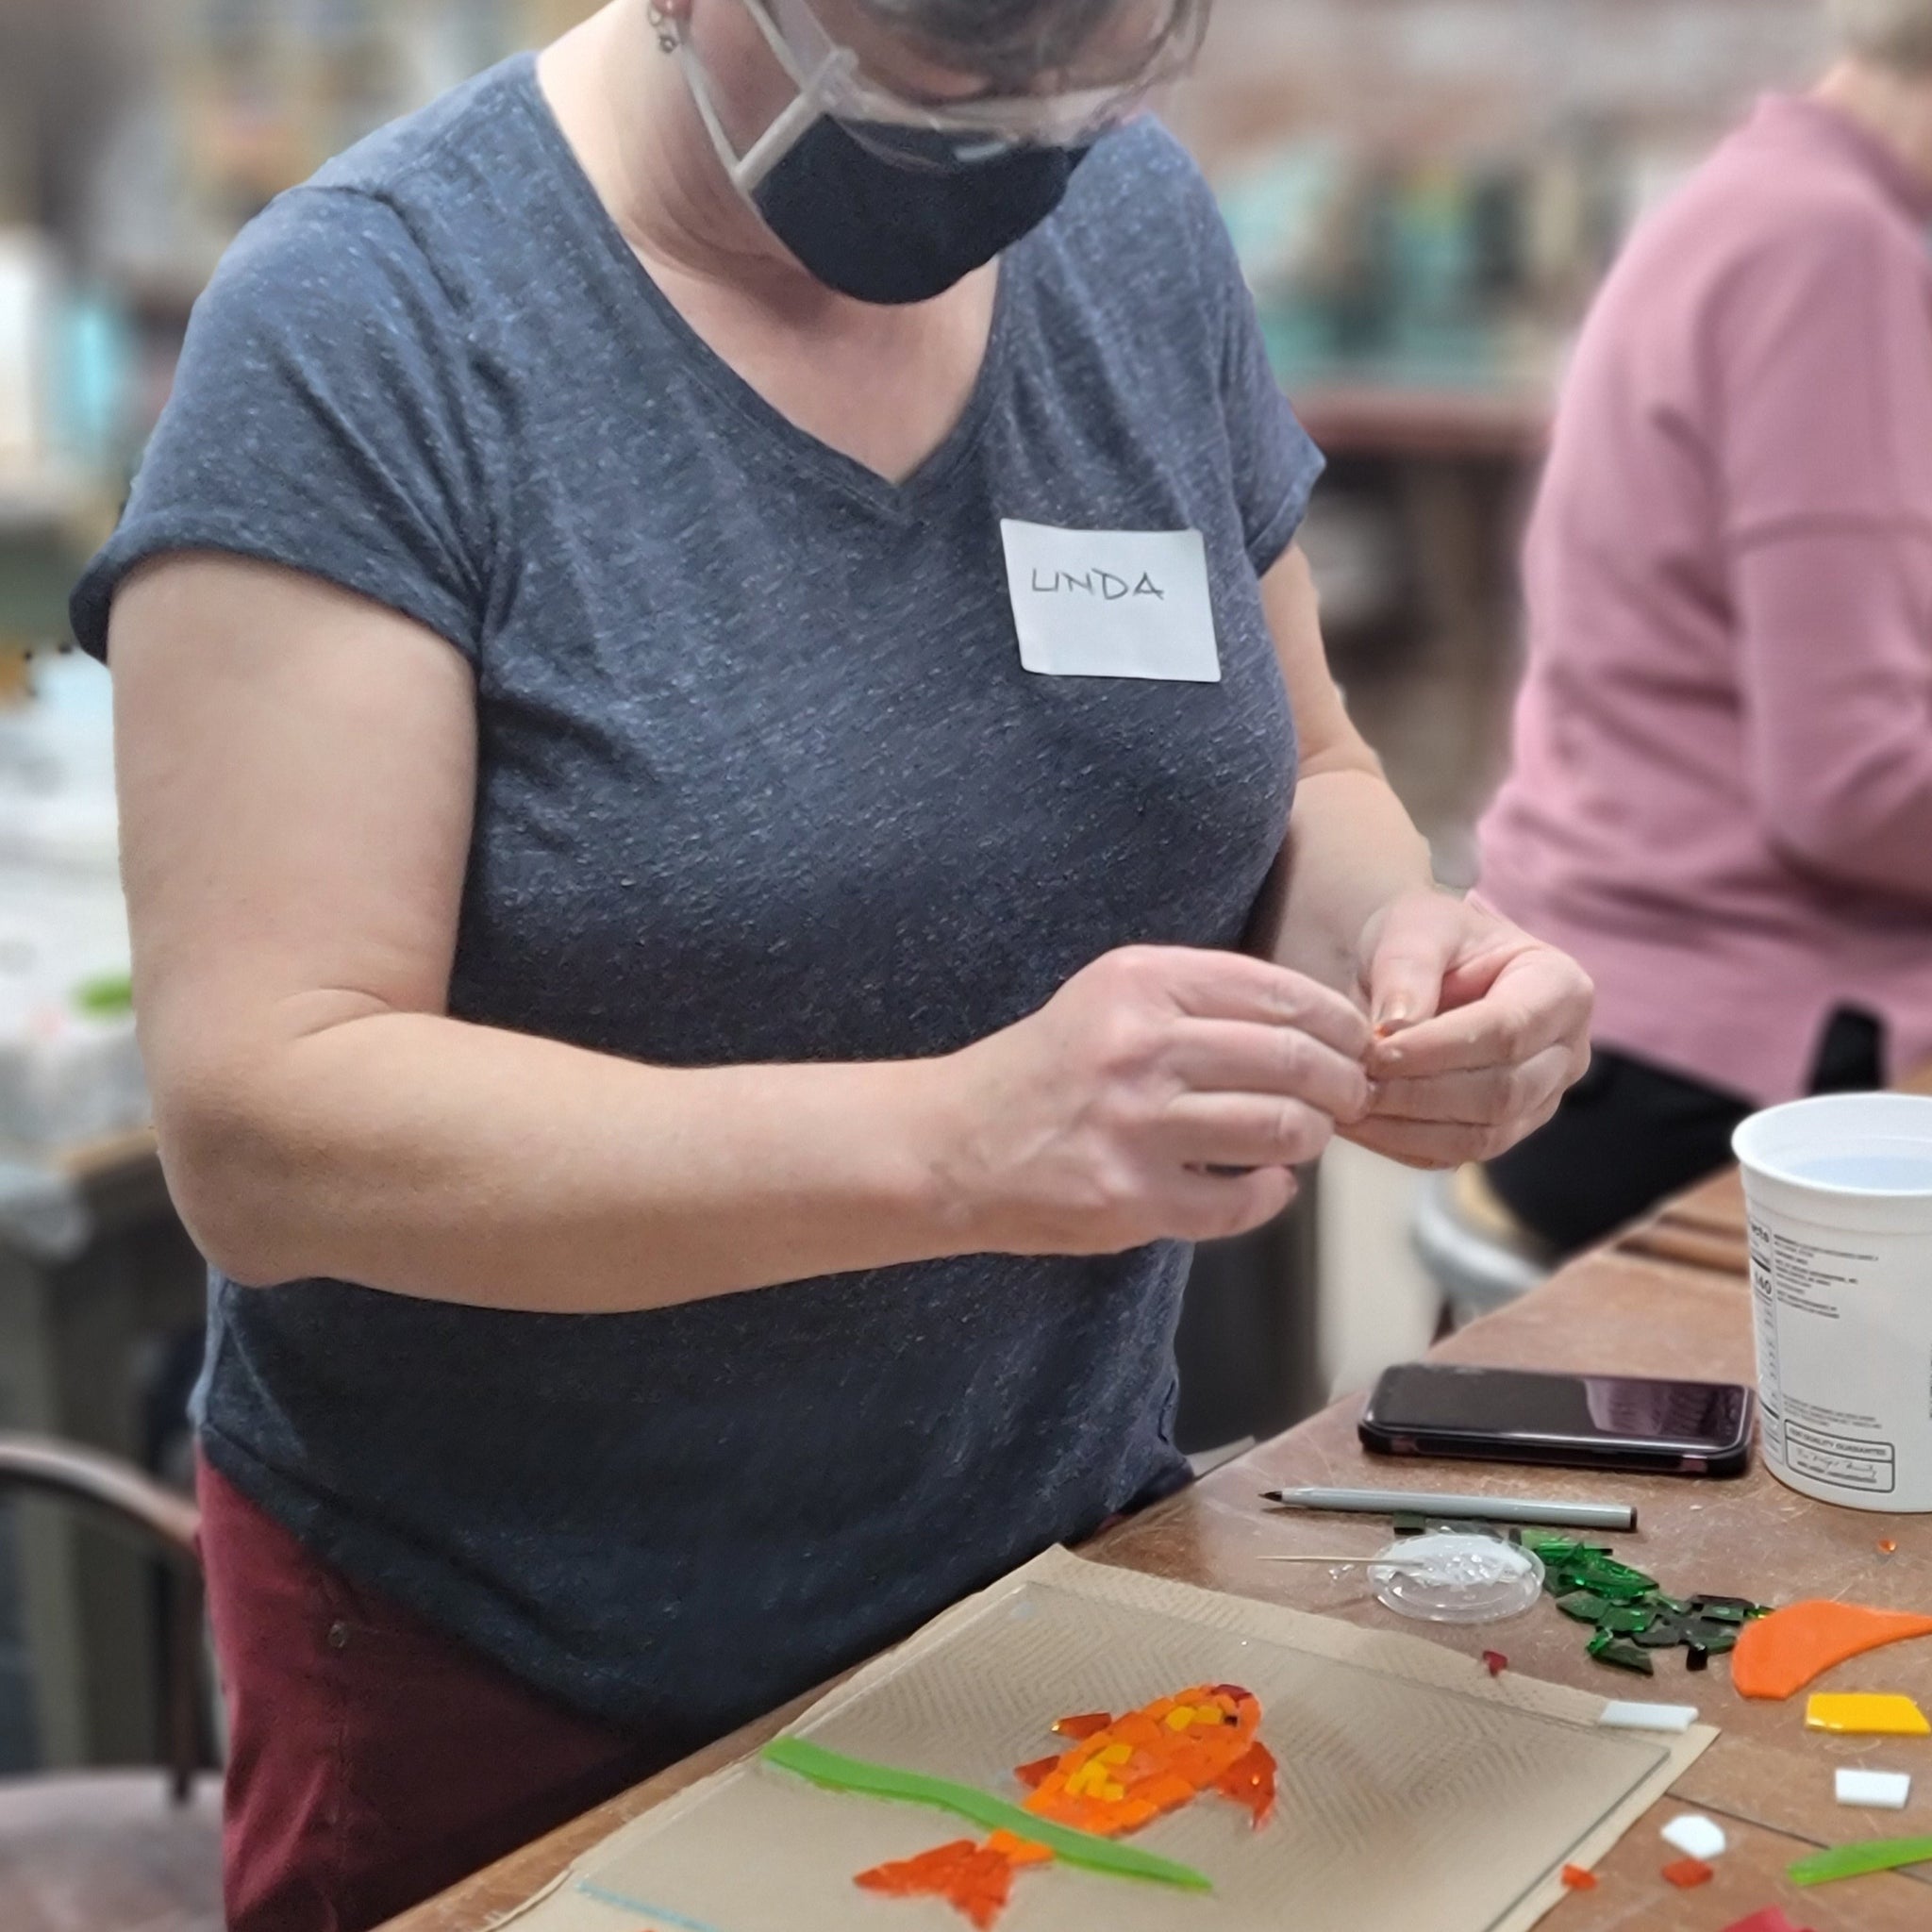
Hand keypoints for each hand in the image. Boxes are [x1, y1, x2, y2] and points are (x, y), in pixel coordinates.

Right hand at [940, 946, 1372, 1253]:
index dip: (1339, 1023)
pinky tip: (1266, 1185)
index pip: (1281, 992)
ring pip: (1279, 1129)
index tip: (1357, 1043)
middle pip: (1294, 1060)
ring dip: (1312, 1138)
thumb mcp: (1111, 997)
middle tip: (1351, 1096)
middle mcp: (1140, 1047)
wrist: (952, 1145)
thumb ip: (1200, 999)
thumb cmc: (1046, 1070)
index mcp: (1140, 982)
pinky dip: (1270, 1196)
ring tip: (1306, 1138)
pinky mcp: (1130, 1198)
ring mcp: (1135, 1126)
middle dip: (1344, 1083)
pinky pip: (1240, 1201)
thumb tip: (1313, 1023)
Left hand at [1347, 891, 1592, 1169]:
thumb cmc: (1425, 936)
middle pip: (1502, 1092)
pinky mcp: (1502, 1131)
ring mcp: (1539, 1099)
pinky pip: (1456, 1154)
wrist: (1417, 967)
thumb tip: (1395, 1029)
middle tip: (1355, 1082)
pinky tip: (1358, 1123)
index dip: (1441, 1048)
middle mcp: (1565, 1053)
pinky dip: (1402, 1144)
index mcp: (1561, 989)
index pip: (1508, 1031)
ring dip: (1407, 1127)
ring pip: (1482, 1136)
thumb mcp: (1414, 929)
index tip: (1379, 1050)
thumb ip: (1407, 971)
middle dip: (1420, 1093)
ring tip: (1348, 1105)